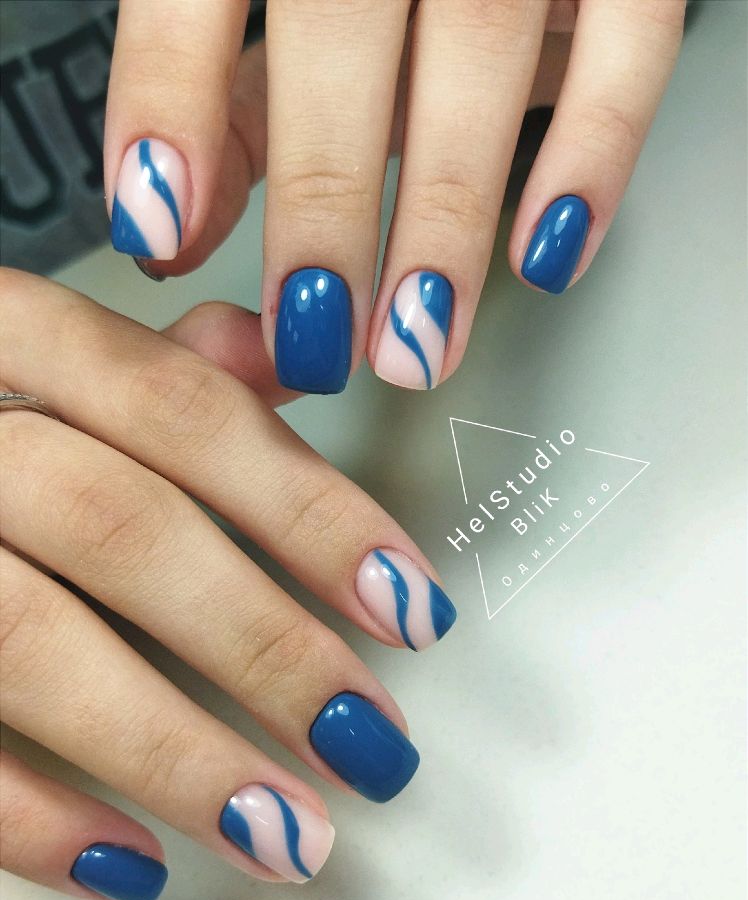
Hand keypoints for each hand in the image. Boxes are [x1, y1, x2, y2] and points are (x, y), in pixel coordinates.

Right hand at [0, 269, 455, 899]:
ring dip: (175, 750)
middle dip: (263, 643)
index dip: (308, 511)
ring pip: (32, 640)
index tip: (407, 603)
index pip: (184, 409)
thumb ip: (160, 374)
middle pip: (122, 528)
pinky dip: (32, 813)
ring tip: (285, 828)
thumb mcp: (42, 368)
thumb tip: (279, 356)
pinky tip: (134, 860)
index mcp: (7, 340)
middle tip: (367, 738)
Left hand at [104, 0, 684, 393]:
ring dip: (445, 217)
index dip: (169, 100)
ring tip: (417, 340)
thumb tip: (164, 231)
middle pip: (342, 33)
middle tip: (315, 337)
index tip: (157, 228)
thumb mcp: (283, 18)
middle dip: (325, 204)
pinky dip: (592, 155)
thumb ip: (220, 107)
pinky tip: (544, 256)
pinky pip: (631, 46)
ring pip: (481, 52)